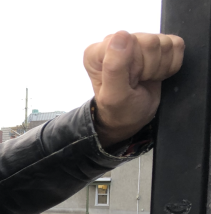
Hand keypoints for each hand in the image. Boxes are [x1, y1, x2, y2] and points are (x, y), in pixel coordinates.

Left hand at [84, 31, 184, 148]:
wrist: (132, 118)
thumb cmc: (119, 110)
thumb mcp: (114, 95)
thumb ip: (114, 66)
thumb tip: (121, 34)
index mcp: (97, 52)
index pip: (130, 41)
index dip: (136, 65)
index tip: (128, 80)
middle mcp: (115, 41)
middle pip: (151, 41)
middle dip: (149, 68)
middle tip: (137, 81)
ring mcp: (137, 40)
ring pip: (165, 43)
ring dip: (159, 68)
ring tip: (145, 79)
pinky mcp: (156, 44)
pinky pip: (176, 45)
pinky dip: (170, 65)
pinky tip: (155, 74)